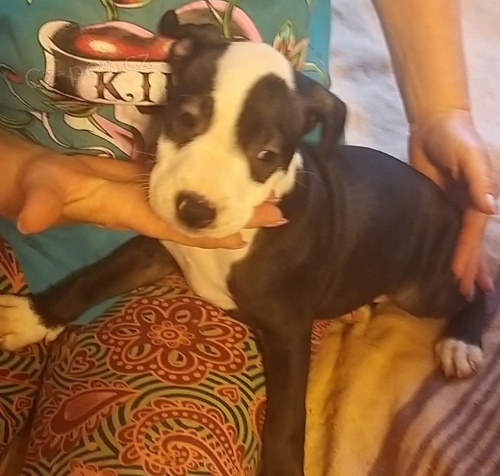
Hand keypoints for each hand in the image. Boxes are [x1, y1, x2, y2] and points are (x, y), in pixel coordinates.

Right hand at [15, 154, 284, 248]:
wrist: (45, 182)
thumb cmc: (44, 186)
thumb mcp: (42, 191)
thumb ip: (42, 203)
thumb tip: (31, 218)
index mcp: (135, 211)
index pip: (179, 227)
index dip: (211, 233)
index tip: (247, 235)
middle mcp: (152, 207)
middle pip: (202, 216)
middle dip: (238, 215)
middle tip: (280, 211)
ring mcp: (154, 193)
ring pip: (200, 198)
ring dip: (230, 194)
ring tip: (267, 185)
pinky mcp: (150, 178)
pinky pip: (187, 181)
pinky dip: (209, 176)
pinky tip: (229, 169)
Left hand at [409, 109, 497, 296]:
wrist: (434, 126)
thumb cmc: (454, 137)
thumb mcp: (469, 155)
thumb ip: (478, 180)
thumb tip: (490, 209)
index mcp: (478, 197)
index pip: (472, 233)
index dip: (467, 256)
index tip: (461, 278)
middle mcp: (469, 205)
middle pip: (470, 242)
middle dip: (472, 268)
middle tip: (470, 295)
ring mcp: (453, 205)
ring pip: (459, 240)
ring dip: (465, 262)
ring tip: (465, 287)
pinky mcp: (437, 202)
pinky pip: (445, 229)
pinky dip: (449, 246)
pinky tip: (448, 258)